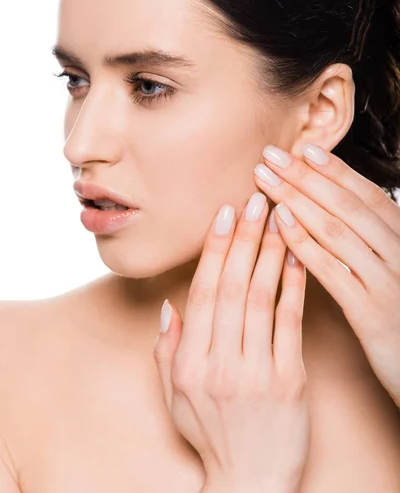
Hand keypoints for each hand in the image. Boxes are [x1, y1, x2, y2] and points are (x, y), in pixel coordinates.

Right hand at [153, 192, 309, 491]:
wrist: (251, 481)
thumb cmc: (211, 435)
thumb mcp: (175, 396)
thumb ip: (168, 349)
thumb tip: (169, 306)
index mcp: (190, 363)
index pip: (203, 293)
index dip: (215, 250)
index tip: (225, 214)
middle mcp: (221, 364)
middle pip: (232, 287)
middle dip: (244, 239)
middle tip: (254, 199)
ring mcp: (257, 372)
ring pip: (262, 299)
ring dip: (270, 253)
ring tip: (278, 215)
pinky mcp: (290, 380)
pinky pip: (291, 324)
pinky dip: (294, 287)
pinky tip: (298, 257)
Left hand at [255, 142, 399, 406]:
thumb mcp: (398, 272)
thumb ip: (377, 241)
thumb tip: (341, 209)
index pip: (367, 195)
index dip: (335, 170)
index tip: (304, 148)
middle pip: (346, 205)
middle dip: (305, 177)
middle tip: (270, 155)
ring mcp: (387, 281)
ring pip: (336, 230)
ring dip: (295, 201)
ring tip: (265, 180)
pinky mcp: (371, 312)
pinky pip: (331, 270)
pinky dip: (303, 243)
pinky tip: (278, 224)